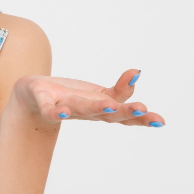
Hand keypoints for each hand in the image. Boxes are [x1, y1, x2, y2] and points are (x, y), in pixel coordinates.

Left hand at [11, 69, 164, 126]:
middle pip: (108, 114)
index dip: (142, 118)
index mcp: (102, 109)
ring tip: (109, 106)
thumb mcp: (100, 93)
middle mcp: (88, 112)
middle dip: (125, 112)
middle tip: (142, 110)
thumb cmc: (71, 96)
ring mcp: (68, 108)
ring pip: (84, 110)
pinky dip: (57, 113)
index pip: (125, 115)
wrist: (33, 97)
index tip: (160, 120)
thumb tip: (138, 73)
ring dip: (97, 109)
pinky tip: (64, 113)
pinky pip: (51, 111)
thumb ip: (121, 89)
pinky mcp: (46, 104)